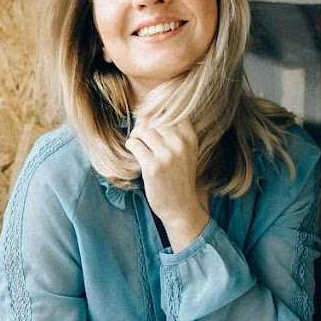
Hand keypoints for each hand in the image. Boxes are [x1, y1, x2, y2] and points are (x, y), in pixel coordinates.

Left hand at [125, 119, 209, 247]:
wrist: (180, 208)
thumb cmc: (179, 178)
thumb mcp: (185, 152)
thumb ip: (173, 133)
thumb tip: (146, 114)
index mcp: (190, 138)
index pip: (169, 112)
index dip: (155, 117)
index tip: (151, 128)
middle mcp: (180, 144)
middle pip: (152, 120)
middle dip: (143, 128)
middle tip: (142, 141)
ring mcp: (167, 155)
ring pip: (142, 130)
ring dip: (136, 137)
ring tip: (139, 149)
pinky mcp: (153, 167)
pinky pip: (134, 144)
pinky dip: (131, 147)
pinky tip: (136, 156)